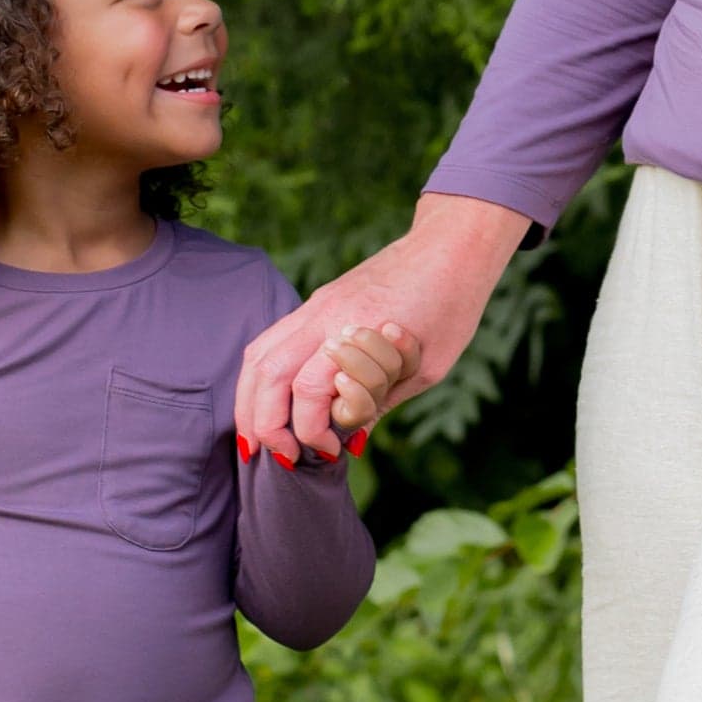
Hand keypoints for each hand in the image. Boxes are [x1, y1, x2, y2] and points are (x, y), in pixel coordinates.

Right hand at [235, 192, 527, 461]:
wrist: (452, 245)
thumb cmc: (452, 306)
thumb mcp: (428, 368)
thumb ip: (383, 402)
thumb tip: (351, 440)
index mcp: (357, 332)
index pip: (309, 392)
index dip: (312, 431)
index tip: (331, 453)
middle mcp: (326, 315)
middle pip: (270, 373)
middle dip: (265, 422)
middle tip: (280, 456)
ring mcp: (316, 304)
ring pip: (259, 354)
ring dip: (250, 399)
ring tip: (256, 437)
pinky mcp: (317, 301)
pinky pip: (271, 340)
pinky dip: (261, 375)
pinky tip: (263, 400)